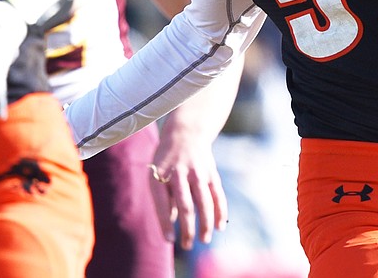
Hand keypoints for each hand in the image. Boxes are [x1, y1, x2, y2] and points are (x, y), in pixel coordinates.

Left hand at [148, 125, 227, 249]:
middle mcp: (179, 173)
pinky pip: (217, 195)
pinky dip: (220, 211)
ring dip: (205, 224)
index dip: (166, 223)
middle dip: (187, 229)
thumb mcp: (157, 174)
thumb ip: (164, 199)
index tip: (169, 240)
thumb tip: (172, 225)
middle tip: (187, 245)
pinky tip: (220, 226)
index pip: (162, 203)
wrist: (186, 132)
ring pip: (204, 202)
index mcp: (160, 174)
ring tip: (204, 240)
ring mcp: (197, 172)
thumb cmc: (166, 160)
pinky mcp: (211, 172)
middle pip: (185, 206)